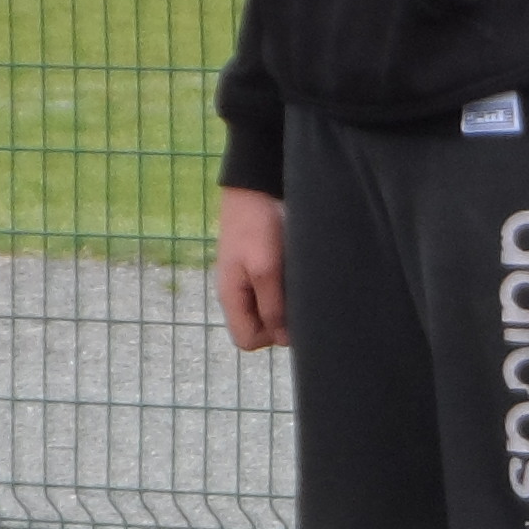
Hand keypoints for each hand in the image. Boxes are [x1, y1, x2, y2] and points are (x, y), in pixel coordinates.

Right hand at [215, 184, 288, 351]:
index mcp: (231, 297)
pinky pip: (273, 294)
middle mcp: (237, 294)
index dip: (270, 336)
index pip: (246, 340)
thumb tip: (283, 340)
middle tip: (297, 298)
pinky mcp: (259, 269)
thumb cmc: (257, 226)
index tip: (289, 315)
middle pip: (258, 329)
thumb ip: (273, 307)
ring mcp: (247, 282)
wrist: (255, 188)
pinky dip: (285, 290)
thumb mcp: (266, 270)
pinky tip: (295, 275)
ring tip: (296, 283)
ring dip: (285, 305)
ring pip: (268, 312)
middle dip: (280, 322)